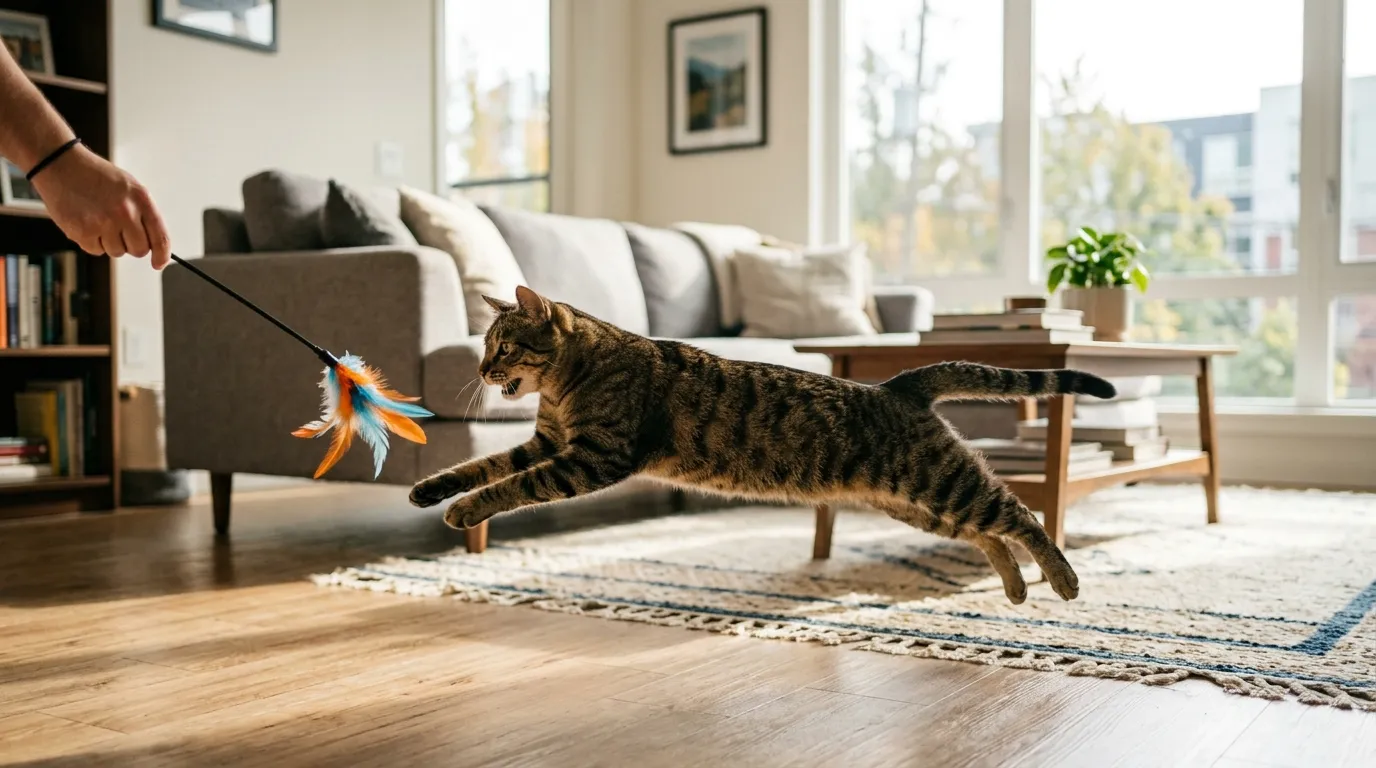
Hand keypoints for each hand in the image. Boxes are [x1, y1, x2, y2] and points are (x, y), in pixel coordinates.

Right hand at [29, 144, 171, 269]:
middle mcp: (125, 212)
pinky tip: (86, 221)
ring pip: (117, 252)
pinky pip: (96, 250)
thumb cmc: (96, 176)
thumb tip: (154, 244)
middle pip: (139, 250)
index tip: (158, 263)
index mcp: (141, 199)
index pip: (160, 237)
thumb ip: (143, 214)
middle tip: (118, 230)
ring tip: (98, 219)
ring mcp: (103, 222)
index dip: (161, 255)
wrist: (61, 165)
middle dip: (131, 245)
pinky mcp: (82, 231)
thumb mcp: (129, 188)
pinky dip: (91, 241)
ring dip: (109, 242)